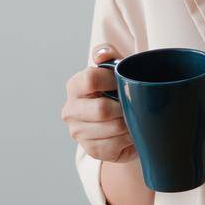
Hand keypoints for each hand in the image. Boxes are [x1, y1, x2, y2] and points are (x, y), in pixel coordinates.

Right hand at [62, 44, 136, 162]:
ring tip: (133, 117)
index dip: (113, 80)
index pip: (90, 79)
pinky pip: (116, 145)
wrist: (120, 122)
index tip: (125, 82)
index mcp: (74, 86)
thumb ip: (108, 56)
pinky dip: (128, 138)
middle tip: (133, 104)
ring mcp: (79, 132)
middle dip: (123, 107)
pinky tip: (130, 132)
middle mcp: (71, 110)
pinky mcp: (91, 150)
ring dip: (129, 123)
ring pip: (113, 128)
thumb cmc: (118, 91)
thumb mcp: (115, 70)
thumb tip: (103, 54)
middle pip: (102, 109)